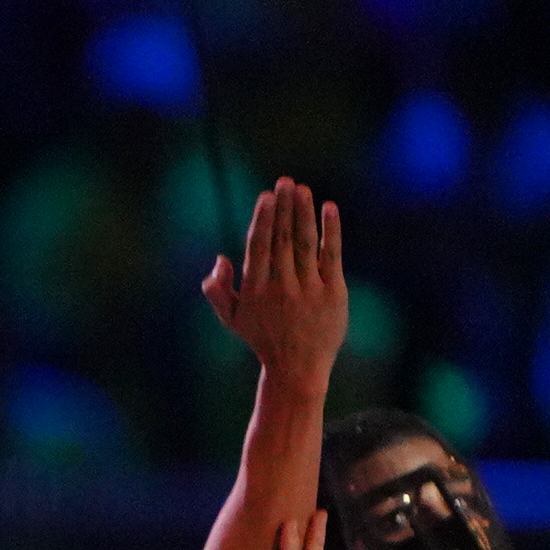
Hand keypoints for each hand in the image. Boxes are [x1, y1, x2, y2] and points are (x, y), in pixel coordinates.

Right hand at [199, 175, 350, 385]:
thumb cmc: (262, 338)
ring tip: (302, 189)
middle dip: (284, 208)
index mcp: (255, 290)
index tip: (266, 196)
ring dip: (304, 213)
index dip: (263, 220)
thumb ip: (216, 289)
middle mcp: (281, 287)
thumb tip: (220, 258)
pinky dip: (331, 231)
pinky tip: (329, 208)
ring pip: (305, 243)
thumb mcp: (230, 318)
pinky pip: (331, 255)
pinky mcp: (333, 292)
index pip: (259, 247)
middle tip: (285, 182)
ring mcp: (309, 289)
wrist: (297, 367)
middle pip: (283, 239)